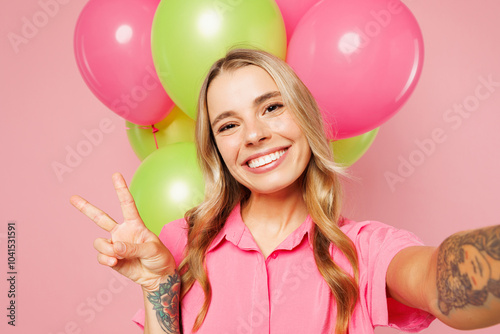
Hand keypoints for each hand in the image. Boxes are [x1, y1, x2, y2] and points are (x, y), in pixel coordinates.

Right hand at [70, 172, 175, 291]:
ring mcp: (115, 245)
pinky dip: (106, 259)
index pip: (127, 204)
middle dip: (86, 208)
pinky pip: (101, 256)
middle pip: (101, 218)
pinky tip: (115, 262)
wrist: (157, 277)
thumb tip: (115, 247)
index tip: (115, 174)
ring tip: (117, 256)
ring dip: (106, 249)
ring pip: (99, 242)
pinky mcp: (111, 259)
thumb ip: (133, 248)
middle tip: (72, 198)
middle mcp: (122, 233)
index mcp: (135, 225)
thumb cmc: (160, 258)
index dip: (121, 189)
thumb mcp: (152, 250)